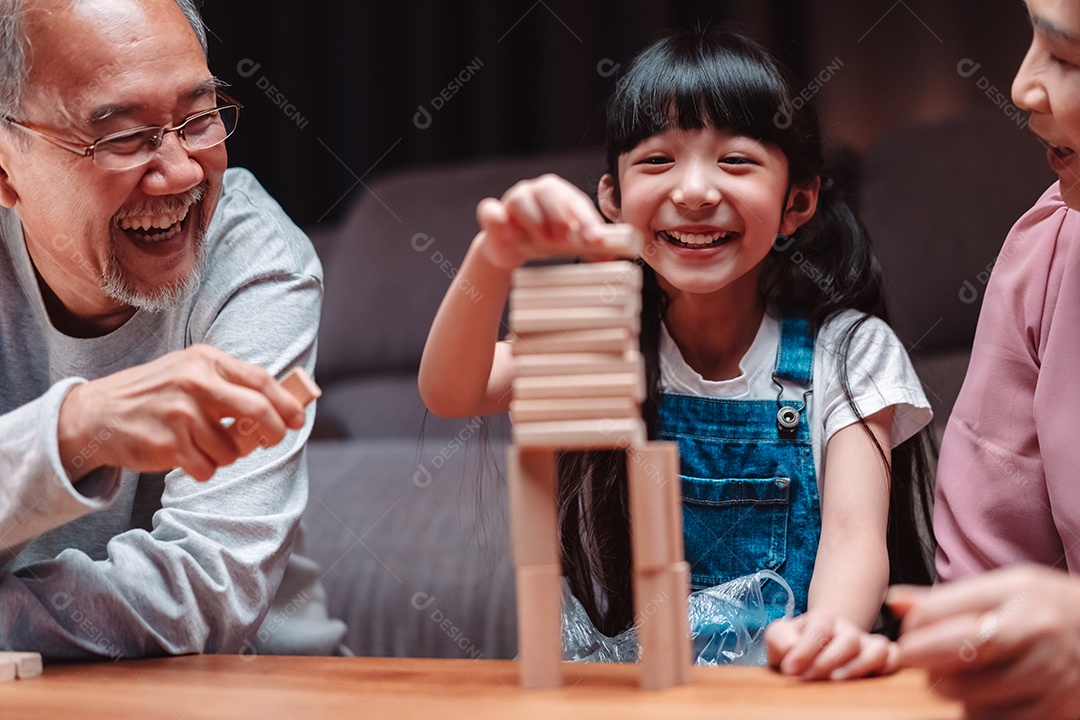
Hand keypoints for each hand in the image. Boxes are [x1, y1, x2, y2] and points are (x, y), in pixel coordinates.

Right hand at [57, 345, 306, 482]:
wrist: (96, 414)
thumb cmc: (154, 394)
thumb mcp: (188, 371)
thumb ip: (228, 383)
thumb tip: (280, 404)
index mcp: (204, 361)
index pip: (259, 380)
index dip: (285, 402)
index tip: (298, 419)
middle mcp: (194, 383)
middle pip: (256, 411)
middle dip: (272, 431)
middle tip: (272, 441)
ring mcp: (181, 414)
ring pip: (232, 449)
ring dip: (226, 455)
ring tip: (203, 445)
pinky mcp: (168, 444)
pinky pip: (208, 468)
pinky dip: (203, 469)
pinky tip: (185, 457)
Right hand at [476, 174, 609, 269]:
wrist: (511, 250)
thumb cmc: (545, 240)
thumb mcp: (570, 244)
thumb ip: (590, 248)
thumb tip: (610, 257)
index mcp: (559, 192)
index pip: (575, 199)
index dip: (586, 219)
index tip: (595, 239)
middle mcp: (535, 190)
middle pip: (548, 192)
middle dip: (561, 218)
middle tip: (568, 242)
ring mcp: (511, 198)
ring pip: (521, 200)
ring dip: (535, 222)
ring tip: (544, 243)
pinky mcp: (492, 213)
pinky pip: (491, 210)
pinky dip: (499, 220)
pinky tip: (511, 234)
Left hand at [766, 609, 897, 679]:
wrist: (813, 655)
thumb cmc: (794, 647)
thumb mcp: (779, 638)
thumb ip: (780, 640)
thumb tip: (794, 654)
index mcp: (823, 620)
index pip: (821, 625)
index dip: (806, 647)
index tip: (789, 668)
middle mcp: (848, 630)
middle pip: (849, 638)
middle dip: (828, 660)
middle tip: (809, 678)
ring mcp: (868, 645)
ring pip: (877, 649)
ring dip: (858, 666)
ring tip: (836, 681)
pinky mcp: (884, 660)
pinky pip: (895, 660)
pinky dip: (888, 668)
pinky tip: (868, 682)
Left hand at [892, 565, 1079, 719]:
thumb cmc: (1048, 610)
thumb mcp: (1007, 589)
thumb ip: (948, 598)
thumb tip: (893, 602)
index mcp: (1017, 592)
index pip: (939, 612)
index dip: (913, 628)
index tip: (908, 635)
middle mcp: (1035, 631)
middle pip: (950, 655)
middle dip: (924, 662)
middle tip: (925, 661)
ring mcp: (1050, 674)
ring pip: (967, 695)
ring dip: (950, 690)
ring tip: (959, 677)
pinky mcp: (1058, 710)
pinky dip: (979, 713)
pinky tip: (987, 696)